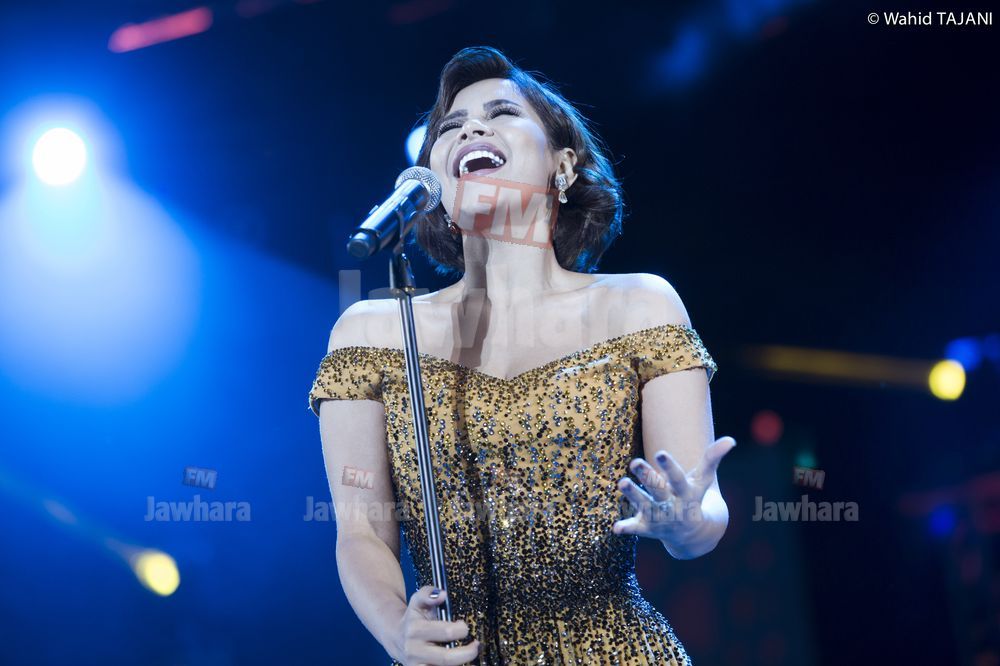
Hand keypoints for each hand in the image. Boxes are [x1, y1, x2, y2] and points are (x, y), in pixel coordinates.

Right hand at [395, 585, 479, 665]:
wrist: (397, 637)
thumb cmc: (413, 618)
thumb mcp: (417, 601)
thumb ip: (428, 593)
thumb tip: (442, 594)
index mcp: (415, 630)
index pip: (446, 633)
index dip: (461, 630)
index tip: (464, 626)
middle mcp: (414, 650)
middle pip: (446, 658)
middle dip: (467, 653)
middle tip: (476, 645)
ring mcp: (416, 665)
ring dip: (460, 663)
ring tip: (470, 654)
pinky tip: (458, 661)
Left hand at [612, 437, 735, 549]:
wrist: (693, 534)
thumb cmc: (695, 497)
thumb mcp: (703, 479)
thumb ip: (712, 458)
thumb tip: (730, 440)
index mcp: (685, 493)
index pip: (677, 479)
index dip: (669, 466)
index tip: (659, 453)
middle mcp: (672, 506)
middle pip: (658, 491)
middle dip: (647, 477)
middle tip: (634, 462)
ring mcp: (659, 518)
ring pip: (644, 506)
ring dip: (633, 496)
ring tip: (622, 483)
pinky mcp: (647, 527)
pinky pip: (636, 529)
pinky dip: (626, 528)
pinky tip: (615, 527)